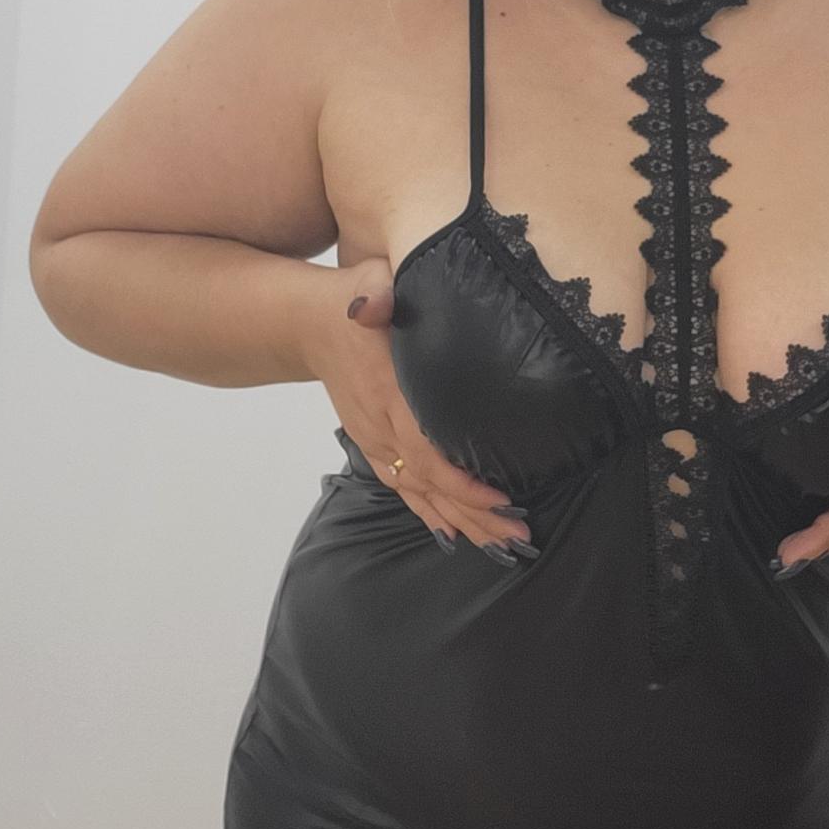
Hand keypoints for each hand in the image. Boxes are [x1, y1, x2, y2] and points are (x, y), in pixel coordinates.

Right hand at [305, 258, 537, 565]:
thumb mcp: (366, 285)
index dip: (462, 481)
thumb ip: (374, 293)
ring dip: (463, 521)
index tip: (502, 497)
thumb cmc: (351, 301)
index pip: (426, 449)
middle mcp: (380, 428)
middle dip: (477, 513)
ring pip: (421, 494)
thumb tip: (371, 304)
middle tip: (520, 534)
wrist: (309, 325)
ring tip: (503, 543)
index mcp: (385, 393)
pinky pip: (405, 489)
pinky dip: (432, 513)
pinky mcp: (375, 446)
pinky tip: (458, 533)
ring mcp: (376, 442)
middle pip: (431, 484)